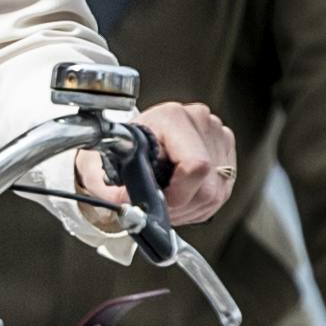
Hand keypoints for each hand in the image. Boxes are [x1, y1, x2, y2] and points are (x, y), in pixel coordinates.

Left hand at [75, 99, 234, 232]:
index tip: (158, 201)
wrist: (126, 141)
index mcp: (172, 117)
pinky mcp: (226, 153)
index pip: (195, 165)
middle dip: (181, 206)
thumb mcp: (100, 170)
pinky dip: (199, 203)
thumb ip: (112, 191)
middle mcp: (200, 122)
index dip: (177, 195)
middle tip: (157, 205)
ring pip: (216, 193)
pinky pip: (221, 193)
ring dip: (189, 208)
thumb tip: (131, 208)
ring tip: (166, 198)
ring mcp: (217, 137)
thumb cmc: (115, 151)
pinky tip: (179, 194)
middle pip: (209, 186)